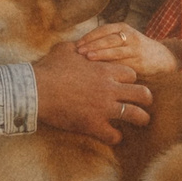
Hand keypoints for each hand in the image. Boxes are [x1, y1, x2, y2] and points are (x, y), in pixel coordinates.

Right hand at [31, 43, 151, 143]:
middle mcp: (110, 89)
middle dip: (146, 98)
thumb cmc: (49, 68)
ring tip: (142, 122)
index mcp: (105, 70)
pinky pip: (114, 136)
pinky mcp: (94, 125)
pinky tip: (113, 136)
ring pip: (136, 115)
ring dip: (141, 119)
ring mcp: (104, 108)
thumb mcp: (66, 49)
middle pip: (142, 93)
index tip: (126, 84)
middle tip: (145, 102)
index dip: (130, 79)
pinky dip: (115, 137)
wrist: (36, 89)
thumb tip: (79, 43)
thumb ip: (79, 47)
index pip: (131, 74)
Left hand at [77, 22, 175, 74]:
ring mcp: (135, 49)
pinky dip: (112, 67)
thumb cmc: (135, 51)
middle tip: (78, 51)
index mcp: (123, 28)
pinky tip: (102, 71)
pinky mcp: (140, 62)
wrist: (162, 58)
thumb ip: (107, 42)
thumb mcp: (124, 40)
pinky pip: (124, 64)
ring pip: (116, 51)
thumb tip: (80, 50)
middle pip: (108, 39)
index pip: (103, 30)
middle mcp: (130, 36)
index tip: (77, 44)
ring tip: (87, 57)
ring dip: (101, 54)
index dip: (90, 36)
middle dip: (92, 44)